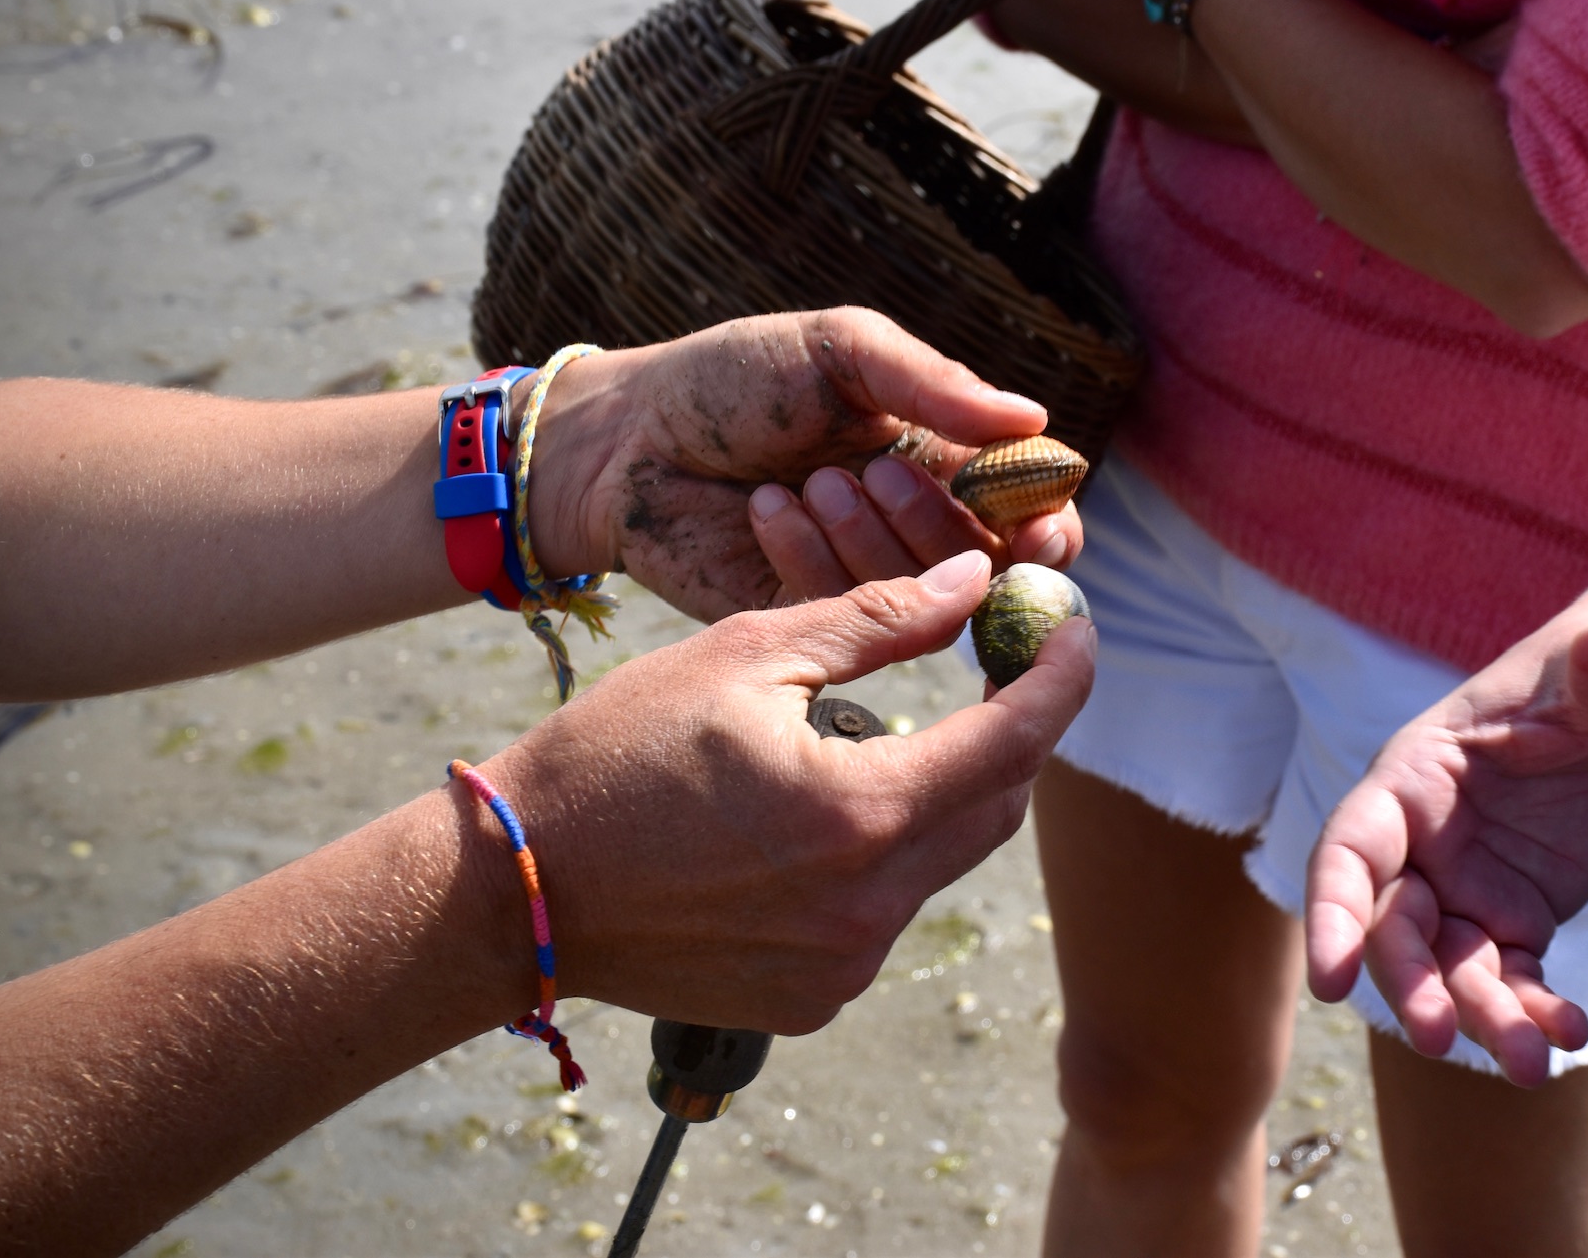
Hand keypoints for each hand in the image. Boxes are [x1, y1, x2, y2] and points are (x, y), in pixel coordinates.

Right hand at [474, 550, 1096, 1032]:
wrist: (511, 892)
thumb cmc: (615, 757)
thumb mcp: (745, 657)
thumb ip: (876, 620)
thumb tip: (971, 585)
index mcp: (861, 813)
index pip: (1016, 741)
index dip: (1062, 677)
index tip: (1077, 626)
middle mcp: (870, 907)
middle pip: (994, 810)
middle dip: (1010, 736)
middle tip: (995, 673)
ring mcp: (843, 967)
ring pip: (941, 864)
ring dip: (935, 797)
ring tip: (871, 740)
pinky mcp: (812, 1002)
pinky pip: (884, 916)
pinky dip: (879, 859)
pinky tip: (813, 821)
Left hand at [524, 307, 1080, 617]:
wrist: (626, 437)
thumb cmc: (731, 378)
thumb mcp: (837, 351)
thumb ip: (931, 382)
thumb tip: (1032, 418)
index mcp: (939, 451)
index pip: (1026, 504)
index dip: (1047, 522)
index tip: (1041, 527)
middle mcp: (914, 520)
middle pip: (988, 561)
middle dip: (944, 523)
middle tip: (879, 474)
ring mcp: (864, 574)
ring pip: (926, 597)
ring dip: (877, 540)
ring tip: (815, 480)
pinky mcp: (809, 616)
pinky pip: (851, 616)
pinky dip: (817, 560)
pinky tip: (769, 510)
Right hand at [1303, 548, 1587, 1083]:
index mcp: (1413, 779)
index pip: (1350, 851)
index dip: (1331, 914)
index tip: (1328, 980)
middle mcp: (1423, 844)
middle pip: (1391, 928)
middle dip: (1409, 986)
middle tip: (1442, 1039)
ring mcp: (1465, 889)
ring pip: (1450, 969)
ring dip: (1480, 1018)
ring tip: (1531, 1066)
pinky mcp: (1514, 922)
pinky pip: (1512, 979)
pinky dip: (1534, 1011)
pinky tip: (1569, 1033)